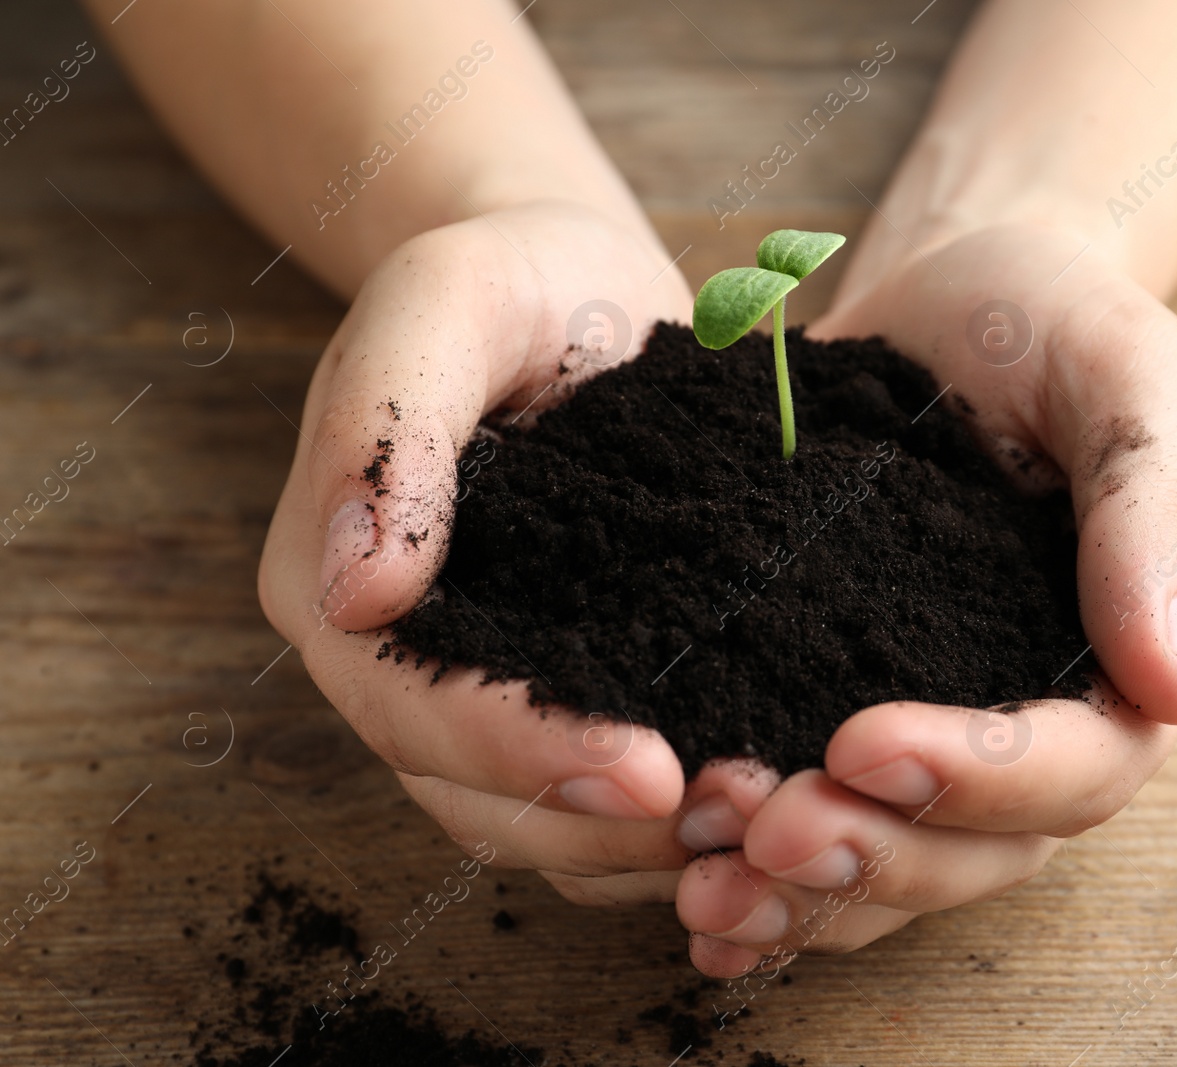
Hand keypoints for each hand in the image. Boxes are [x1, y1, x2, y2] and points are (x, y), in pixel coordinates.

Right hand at [258, 200, 745, 903]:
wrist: (572, 286)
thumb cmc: (504, 280)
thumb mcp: (440, 306)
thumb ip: (386, 431)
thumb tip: (354, 590)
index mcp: (337, 591)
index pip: (416, 709)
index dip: (523, 755)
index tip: (644, 773)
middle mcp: (402, 665)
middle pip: (481, 799)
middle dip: (602, 827)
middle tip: (741, 814)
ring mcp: (487, 687)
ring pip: (546, 825)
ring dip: (649, 842)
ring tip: (766, 814)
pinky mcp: (571, 688)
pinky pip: (604, 795)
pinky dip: (673, 814)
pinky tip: (764, 790)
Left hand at [673, 225, 1176, 974]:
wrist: (947, 306)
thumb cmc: (1053, 325)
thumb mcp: (1129, 379)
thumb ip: (1154, 517)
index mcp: (1115, 664)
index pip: (1076, 769)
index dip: (980, 779)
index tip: (865, 745)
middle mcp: (1030, 729)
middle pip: (973, 850)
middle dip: (870, 855)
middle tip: (761, 829)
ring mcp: (933, 738)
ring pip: (888, 866)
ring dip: (800, 893)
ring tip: (703, 885)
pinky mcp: (836, 719)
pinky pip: (816, 830)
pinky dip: (761, 879)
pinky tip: (686, 900)